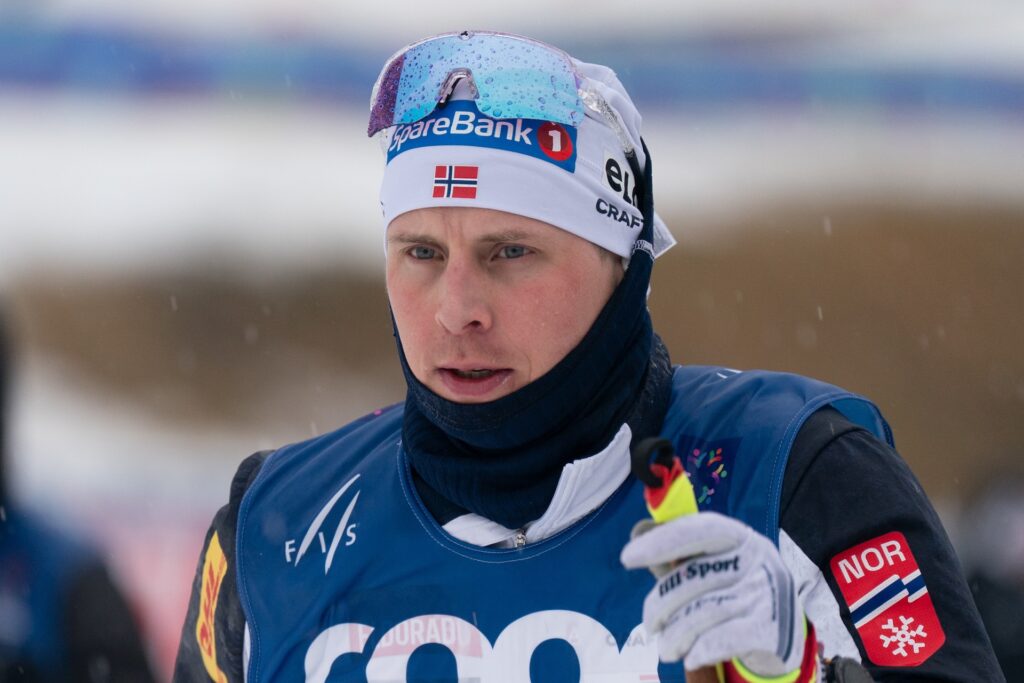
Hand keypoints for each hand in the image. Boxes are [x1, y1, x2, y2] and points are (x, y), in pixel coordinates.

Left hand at [621, 512, 809, 675]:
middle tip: (650, 625)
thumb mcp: (712, 566)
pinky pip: (722, 639)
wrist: (782, 632)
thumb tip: (638, 530)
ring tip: (667, 647)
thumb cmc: (734, 591)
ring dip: (675, 635)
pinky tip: (690, 656)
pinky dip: (699, 650)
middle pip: (693, 578)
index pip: (699, 530)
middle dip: (661, 605)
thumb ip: (678, 552)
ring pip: (703, 612)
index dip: (662, 541)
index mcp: (740, 537)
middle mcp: (757, 560)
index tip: (627, 558)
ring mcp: (767, 593)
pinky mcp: (773, 628)